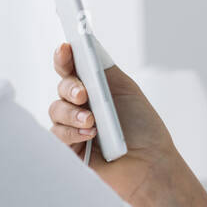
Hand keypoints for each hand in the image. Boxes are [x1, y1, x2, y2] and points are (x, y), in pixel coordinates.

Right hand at [49, 42, 175, 204]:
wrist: (150, 163)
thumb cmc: (143, 128)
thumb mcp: (126, 91)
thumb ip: (103, 70)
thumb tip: (85, 44)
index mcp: (94, 88)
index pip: (72, 68)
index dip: (65, 57)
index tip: (66, 49)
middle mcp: (81, 105)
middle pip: (62, 87)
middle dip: (70, 87)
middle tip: (83, 94)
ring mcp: (73, 126)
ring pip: (56, 110)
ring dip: (73, 114)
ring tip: (92, 122)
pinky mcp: (68, 148)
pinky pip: (57, 134)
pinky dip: (71, 132)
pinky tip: (90, 136)